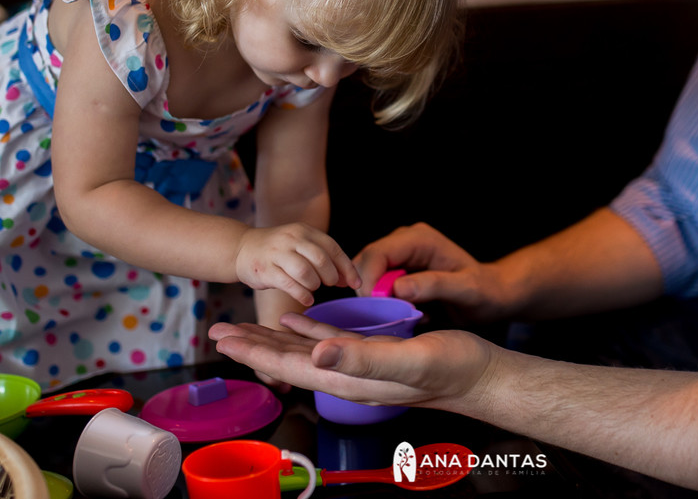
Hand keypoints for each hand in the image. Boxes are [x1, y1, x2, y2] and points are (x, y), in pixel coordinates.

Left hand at [209, 313, 495, 409]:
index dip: (253, 352)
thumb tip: (315, 354)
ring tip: (244, 328)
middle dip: (251, 346)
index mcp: (348, 378)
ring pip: (302, 351)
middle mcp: (346, 374)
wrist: (480, 374)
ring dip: (271, 339)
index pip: (289, 365)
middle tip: (218, 330)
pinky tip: (296, 319)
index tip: (222, 338)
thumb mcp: (406, 360)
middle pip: (287, 360)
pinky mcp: (371, 352)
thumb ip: (360, 357)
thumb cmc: (450, 368)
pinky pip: (328, 341)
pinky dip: (305, 330)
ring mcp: (358, 364)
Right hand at [235, 223, 360, 304]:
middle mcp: (291, 239)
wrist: (241, 248)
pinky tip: (307, 299)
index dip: (346, 267)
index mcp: (304, 231)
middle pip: (321, 259)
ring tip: (313, 288)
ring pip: (305, 271)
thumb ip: (323, 258)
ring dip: (315, 284)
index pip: (332, 248)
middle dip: (331, 276)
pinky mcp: (265, 269)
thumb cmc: (278, 252)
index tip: (355, 283)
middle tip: (330, 285)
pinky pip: (289, 284)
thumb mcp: (301, 245)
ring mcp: (277, 253)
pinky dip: (302, 294)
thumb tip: (349, 279)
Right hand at [353, 223, 509, 322]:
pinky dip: (380, 303)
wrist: (492, 294)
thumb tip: (398, 289)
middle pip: (365, 262)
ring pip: (366, 275)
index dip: (369, 281)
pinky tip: (399, 314)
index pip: (378, 254)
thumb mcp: (467, 290)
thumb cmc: (485, 291)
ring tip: (394, 316)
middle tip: (383, 318)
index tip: (375, 309)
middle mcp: (404, 242)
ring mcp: (398, 256)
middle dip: (368, 291)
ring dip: (373, 299)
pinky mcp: (395, 271)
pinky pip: (375, 286)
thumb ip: (435, 286)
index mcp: (420, 239)